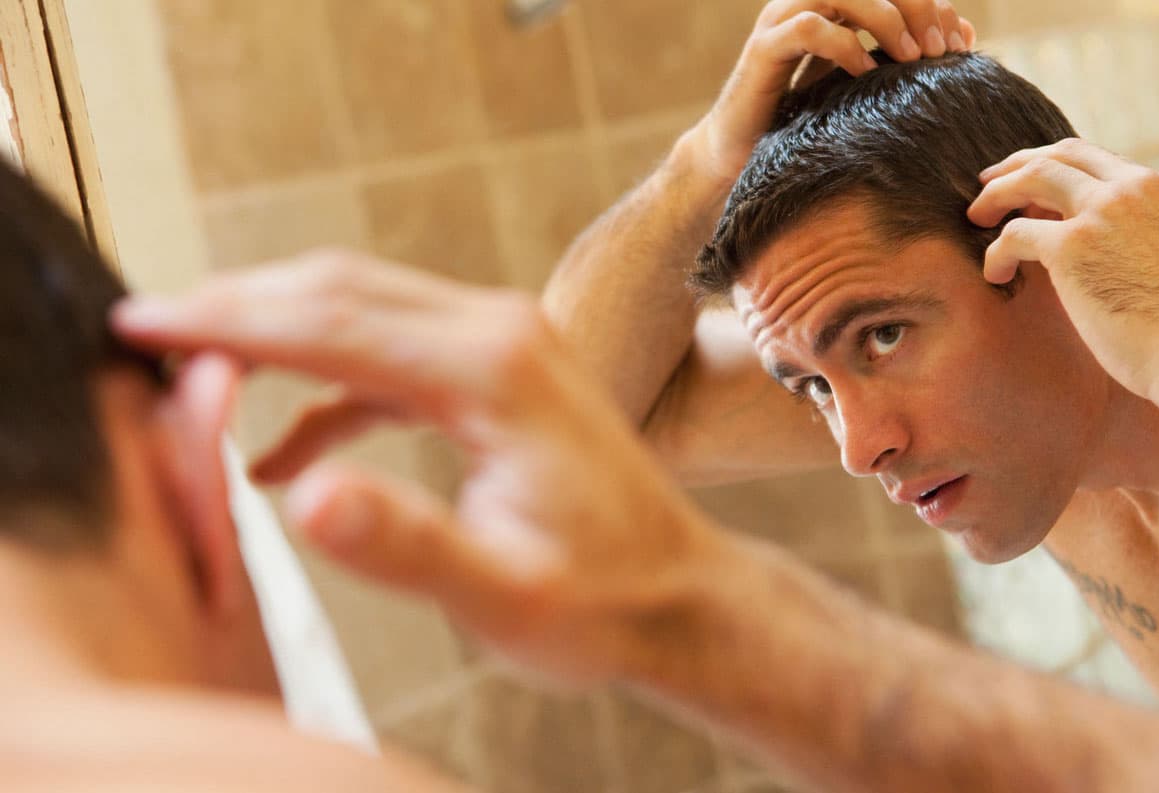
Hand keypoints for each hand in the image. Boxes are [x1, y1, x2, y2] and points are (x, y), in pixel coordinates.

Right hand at [112, 251, 724, 684]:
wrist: (679, 594)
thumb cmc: (604, 601)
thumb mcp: (503, 594)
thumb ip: (405, 546)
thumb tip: (301, 498)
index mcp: (494, 372)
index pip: (332, 323)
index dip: (226, 322)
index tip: (139, 324)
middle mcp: (500, 332)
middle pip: (338, 290)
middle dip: (236, 307)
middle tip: (144, 331)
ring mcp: (502, 343)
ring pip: (361, 309)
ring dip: (277, 335)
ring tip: (196, 374)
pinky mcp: (498, 372)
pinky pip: (391, 358)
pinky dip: (329, 387)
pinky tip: (288, 449)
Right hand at [689, 0, 975, 183]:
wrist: (738, 157)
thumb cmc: (802, 123)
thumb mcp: (863, 84)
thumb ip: (903, 55)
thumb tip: (965, 34)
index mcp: (833, 4)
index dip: (931, 5)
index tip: (958, 46)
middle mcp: (806, 2)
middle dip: (916, 7)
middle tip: (939, 49)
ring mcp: (781, 21)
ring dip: (886, 19)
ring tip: (912, 58)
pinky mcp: (763, 50)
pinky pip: (809, 29)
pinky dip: (845, 46)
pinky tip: (866, 74)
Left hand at [968, 138, 1158, 404]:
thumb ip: (1142, 237)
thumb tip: (1096, 249)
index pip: (1102, 162)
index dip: (1058, 169)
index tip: (1033, 189)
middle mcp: (1138, 188)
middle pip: (1063, 154)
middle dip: (1018, 165)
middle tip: (989, 184)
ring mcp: (1105, 211)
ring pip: (1033, 176)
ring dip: (996, 193)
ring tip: (977, 217)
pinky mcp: (1072, 245)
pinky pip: (1014, 233)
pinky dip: (996, 252)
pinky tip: (996, 273)